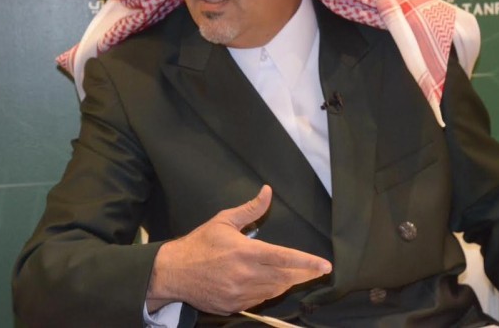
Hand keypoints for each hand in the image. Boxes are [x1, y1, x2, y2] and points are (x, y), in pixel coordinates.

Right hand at [146, 185, 331, 314]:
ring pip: (275, 291)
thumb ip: (250, 209)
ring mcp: (239, 294)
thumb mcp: (224, 221)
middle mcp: (245, 276)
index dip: (307, 263)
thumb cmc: (199, 244)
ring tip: (300, 274)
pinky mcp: (233, 306)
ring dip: (289, 283)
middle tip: (319, 270)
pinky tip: (276, 283)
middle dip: (305, 274)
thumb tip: (268, 191)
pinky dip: (271, 291)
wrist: (172, 272)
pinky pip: (260, 300)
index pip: (284, 258)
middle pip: (285, 277)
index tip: (325, 265)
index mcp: (245, 253)